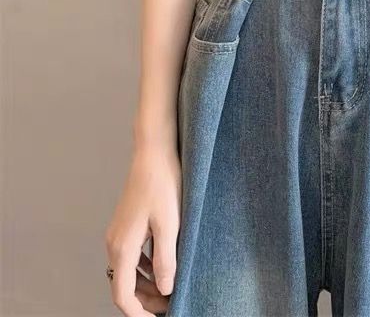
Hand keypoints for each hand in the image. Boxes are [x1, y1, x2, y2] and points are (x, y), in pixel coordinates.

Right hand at [105, 144, 181, 315]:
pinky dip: (146, 267)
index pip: (122, 294)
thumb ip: (166, 259)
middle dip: (144, 300)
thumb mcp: (170, 224)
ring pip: (128, 270)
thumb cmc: (163, 184)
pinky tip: (164, 265)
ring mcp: (119, 233)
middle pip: (124, 285)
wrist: (155, 152)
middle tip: (169, 305)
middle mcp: (115, 243)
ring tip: (170, 289)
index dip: (138, 312)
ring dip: (146, 284)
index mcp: (122, 247)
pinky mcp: (128, 223)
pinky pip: (133, 255)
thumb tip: (166, 289)